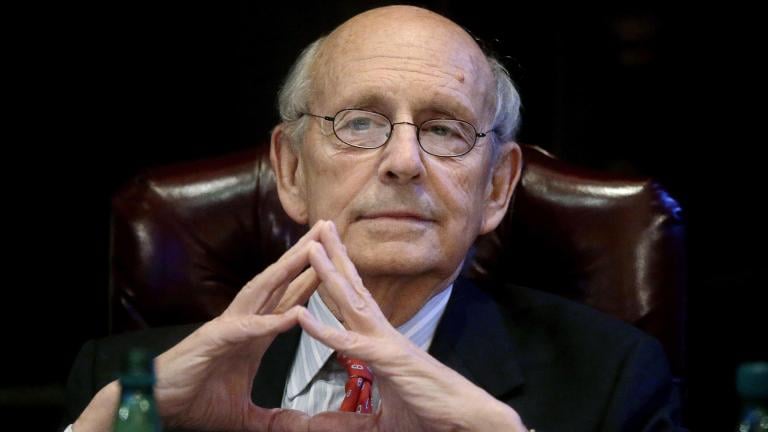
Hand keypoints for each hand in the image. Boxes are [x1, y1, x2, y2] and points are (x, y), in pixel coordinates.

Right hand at [75, 220, 334, 431]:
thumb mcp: (247, 415)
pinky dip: (268, 321)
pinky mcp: (213, 342)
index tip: (335, 260)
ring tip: (311, 249)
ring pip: (263, 292)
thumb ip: (275, 419)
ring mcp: (228, 328)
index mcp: (255, 334)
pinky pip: (245, 329)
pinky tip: (291, 314)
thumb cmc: (196, 400)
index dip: (311, 278)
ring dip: (288, 270)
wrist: (157, 406)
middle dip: (304, 256)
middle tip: (329, 230)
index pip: (289, 299)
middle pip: (280, 283)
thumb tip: (300, 427)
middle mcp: (244, 323)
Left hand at [295, 222, 528, 431]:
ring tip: (311, 247)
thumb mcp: (378, 418)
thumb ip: (346, 419)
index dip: (338, 277)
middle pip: (353, 288)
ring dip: (330, 273)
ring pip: (352, 302)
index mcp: (380, 341)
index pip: (355, 302)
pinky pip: (350, 343)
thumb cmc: (428, 413)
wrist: (464, 420)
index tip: (324, 253)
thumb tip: (317, 424)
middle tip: (317, 228)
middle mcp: (383, 334)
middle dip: (335, 257)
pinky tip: (303, 315)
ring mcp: (386, 343)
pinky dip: (325, 330)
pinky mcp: (388, 360)